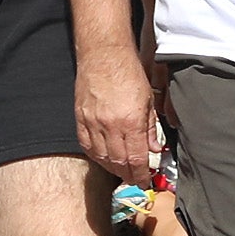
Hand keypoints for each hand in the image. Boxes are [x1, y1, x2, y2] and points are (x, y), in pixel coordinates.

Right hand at [78, 43, 161, 178]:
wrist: (104, 53)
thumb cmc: (128, 71)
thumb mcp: (148, 99)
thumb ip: (150, 127)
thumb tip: (154, 149)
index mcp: (131, 121)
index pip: (136, 159)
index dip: (141, 175)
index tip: (144, 181)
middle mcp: (110, 125)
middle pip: (119, 162)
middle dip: (128, 175)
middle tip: (134, 179)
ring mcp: (92, 122)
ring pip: (101, 157)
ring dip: (112, 168)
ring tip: (121, 171)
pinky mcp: (80, 117)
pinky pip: (87, 145)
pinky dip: (96, 155)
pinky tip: (103, 158)